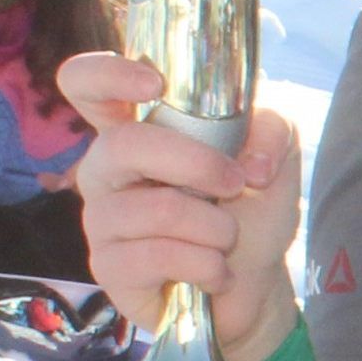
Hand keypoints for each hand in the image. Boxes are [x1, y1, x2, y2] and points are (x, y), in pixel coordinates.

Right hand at [60, 50, 303, 360]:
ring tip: (227, 240)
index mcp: (137, 131)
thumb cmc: (251, 212)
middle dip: (195, 163)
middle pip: (123, 145)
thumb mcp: (276, 160)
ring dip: (215, 228)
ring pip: (154, 209)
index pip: (85, 85)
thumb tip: (252, 162)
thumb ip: (271, 130)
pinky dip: (207, 266)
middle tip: (236, 183)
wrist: (256, 287)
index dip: (106, 74)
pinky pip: (156, 257)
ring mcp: (102, 220)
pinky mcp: (109, 268)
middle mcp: (107, 171)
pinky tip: (215, 274)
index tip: (154, 84)